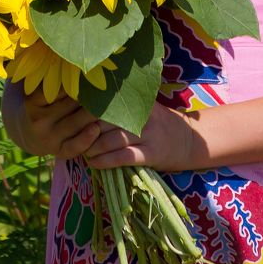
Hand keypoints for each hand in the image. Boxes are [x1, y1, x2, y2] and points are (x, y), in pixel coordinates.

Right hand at [1, 80, 100, 158]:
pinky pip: (74, 146)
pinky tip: (97, 129)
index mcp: (32, 101)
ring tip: (109, 103)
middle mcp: (38, 120)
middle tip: (107, 84)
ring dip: (92, 114)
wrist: (28, 132)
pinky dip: (86, 139)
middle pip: (68, 105)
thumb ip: (52, 75)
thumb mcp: (39, 89)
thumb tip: (72, 55)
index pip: (54, 90)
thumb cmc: (41, 103)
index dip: (72, 81)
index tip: (88, 70)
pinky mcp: (57, 151)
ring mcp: (47, 137)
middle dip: (87, 95)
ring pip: (74, 124)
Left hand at [83, 102, 199, 171]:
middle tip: (73, 136)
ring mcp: (148, 135)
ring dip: (93, 147)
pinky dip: (107, 161)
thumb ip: (123, 104)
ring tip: (82, 151)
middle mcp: (143, 116)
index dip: (87, 111)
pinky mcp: (152, 154)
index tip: (72, 115)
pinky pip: (125, 157)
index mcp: (138, 102)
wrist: (190, 140)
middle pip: (107, 121)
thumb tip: (89, 100)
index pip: (107, 104)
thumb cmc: (160, 123)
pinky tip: (94, 163)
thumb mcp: (146, 107)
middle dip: (87, 130)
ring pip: (113, 139)